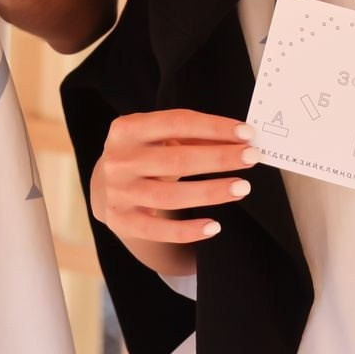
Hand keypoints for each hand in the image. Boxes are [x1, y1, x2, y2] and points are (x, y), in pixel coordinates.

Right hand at [90, 110, 259, 248]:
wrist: (104, 185)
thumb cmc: (142, 154)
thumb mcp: (158, 137)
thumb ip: (194, 136)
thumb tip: (238, 140)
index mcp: (126, 129)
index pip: (176, 123)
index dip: (213, 127)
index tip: (245, 133)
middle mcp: (119, 160)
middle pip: (175, 160)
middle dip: (218, 158)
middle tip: (250, 158)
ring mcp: (118, 192)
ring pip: (170, 196)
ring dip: (211, 192)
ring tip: (242, 187)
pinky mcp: (121, 221)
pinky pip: (158, 230)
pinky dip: (188, 230)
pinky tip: (214, 225)